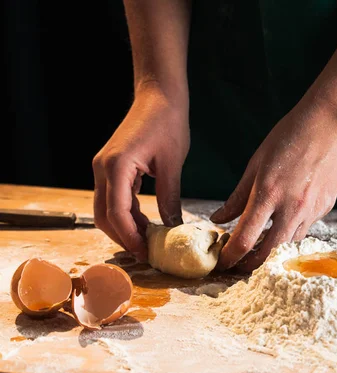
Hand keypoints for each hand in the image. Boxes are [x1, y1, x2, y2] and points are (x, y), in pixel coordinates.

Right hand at [92, 88, 188, 260]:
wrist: (159, 95)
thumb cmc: (168, 122)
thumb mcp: (172, 165)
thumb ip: (170, 198)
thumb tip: (173, 228)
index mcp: (117, 166)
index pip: (116, 212)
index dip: (130, 237)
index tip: (146, 253)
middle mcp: (103, 168)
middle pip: (104, 215)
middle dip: (123, 237)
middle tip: (146, 254)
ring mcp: (104, 167)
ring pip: (106, 208)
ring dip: (124, 227)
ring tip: (148, 242)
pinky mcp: (111, 166)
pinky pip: (114, 197)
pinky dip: (127, 213)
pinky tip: (145, 224)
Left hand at [211, 100, 336, 270]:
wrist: (331, 124)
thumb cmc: (290, 136)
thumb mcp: (256, 163)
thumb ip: (238, 196)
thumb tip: (219, 219)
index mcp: (268, 194)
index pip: (245, 239)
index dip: (230, 257)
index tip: (222, 262)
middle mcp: (291, 207)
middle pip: (268, 252)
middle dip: (250, 264)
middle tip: (239, 265)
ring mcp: (311, 210)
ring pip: (289, 243)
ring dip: (272, 249)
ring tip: (260, 244)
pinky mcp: (325, 208)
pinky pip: (305, 227)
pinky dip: (291, 230)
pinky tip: (285, 220)